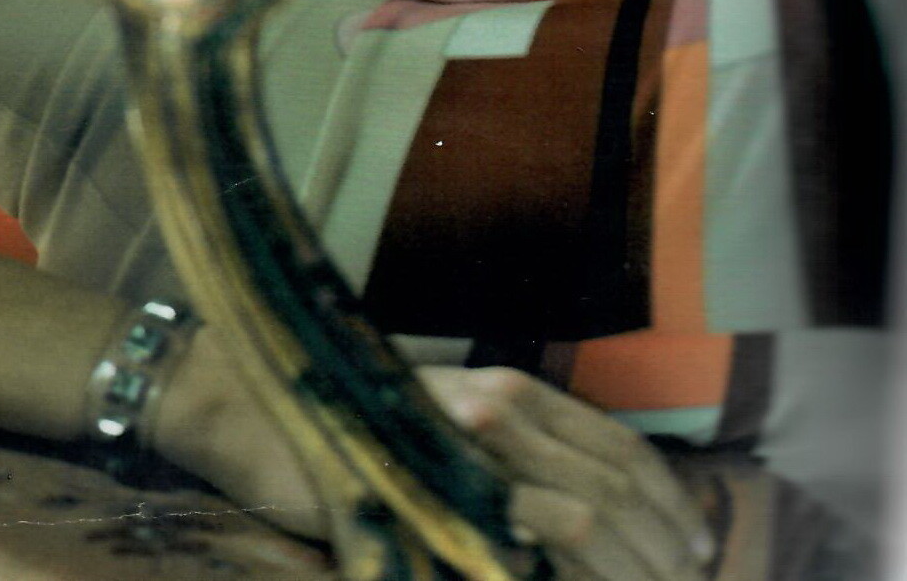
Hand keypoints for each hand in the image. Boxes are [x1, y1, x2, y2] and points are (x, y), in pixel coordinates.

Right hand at [156, 336, 715, 580]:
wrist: (254, 411)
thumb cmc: (346, 426)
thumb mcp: (440, 431)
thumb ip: (502, 461)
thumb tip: (577, 513)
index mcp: (507, 390)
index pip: (617, 445)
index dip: (670, 501)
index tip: (698, 547)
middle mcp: (498, 407)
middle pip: (614, 482)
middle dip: (665, 548)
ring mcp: (466, 448)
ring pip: (586, 516)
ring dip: (630, 568)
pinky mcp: (434, 489)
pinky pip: (523, 539)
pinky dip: (560, 573)